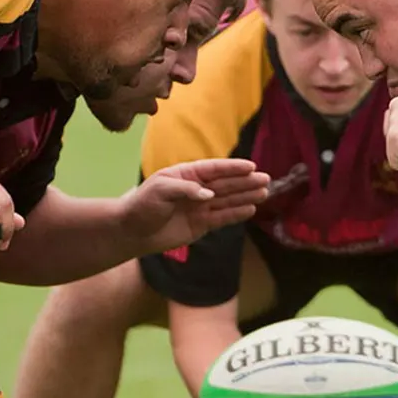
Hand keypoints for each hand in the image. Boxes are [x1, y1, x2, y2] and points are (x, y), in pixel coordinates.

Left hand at [123, 159, 268, 251]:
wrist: (132, 231)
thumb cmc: (143, 205)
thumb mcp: (160, 190)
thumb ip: (186, 190)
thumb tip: (209, 195)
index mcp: (187, 175)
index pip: (214, 169)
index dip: (233, 168)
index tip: (251, 167)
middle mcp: (197, 189)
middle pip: (226, 184)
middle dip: (245, 181)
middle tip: (265, 179)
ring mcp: (200, 207)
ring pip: (227, 200)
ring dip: (245, 196)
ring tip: (264, 192)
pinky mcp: (201, 225)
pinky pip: (222, 218)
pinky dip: (236, 214)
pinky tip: (251, 209)